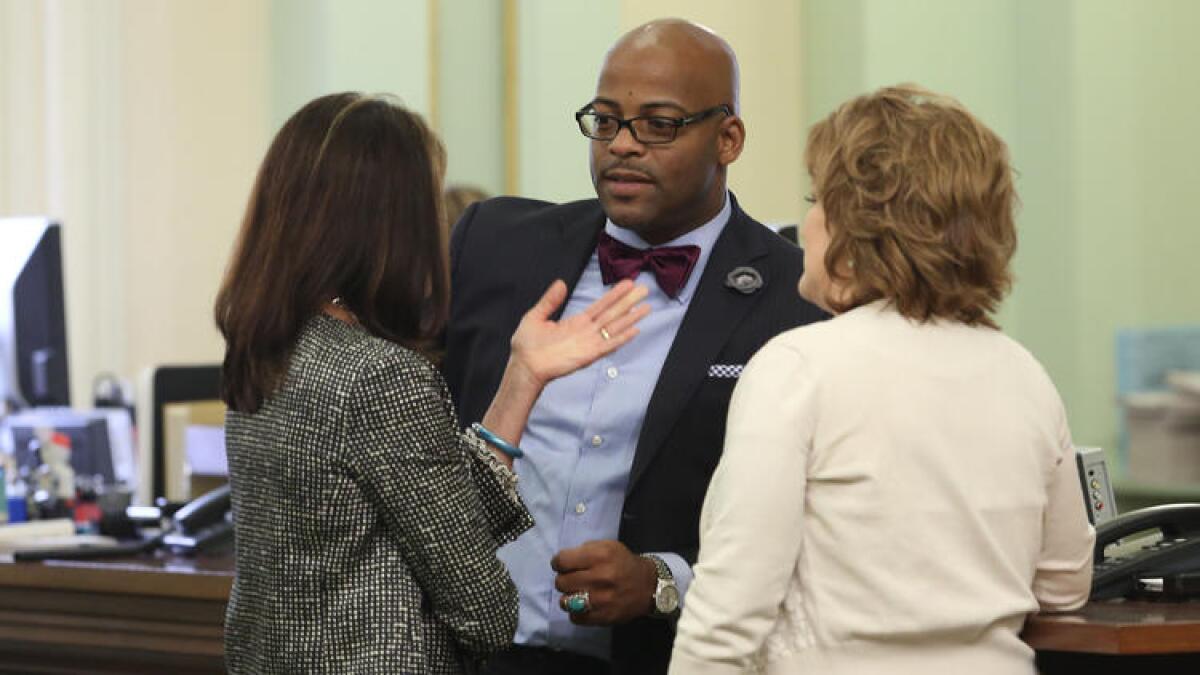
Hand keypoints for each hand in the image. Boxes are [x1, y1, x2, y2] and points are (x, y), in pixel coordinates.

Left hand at [508, 279, 649, 387]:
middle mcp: (586, 331)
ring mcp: (589, 343)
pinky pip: (609, 346)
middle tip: (644, 289)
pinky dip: (622, 338)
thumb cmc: (527, 345)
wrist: (524, 365)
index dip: (614, 294)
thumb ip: (550, 300)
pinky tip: (635, 330)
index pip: (600, 305)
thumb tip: (561, 282)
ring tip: (646, 307)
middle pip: (612, 313)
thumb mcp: (536, 316)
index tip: (628, 283)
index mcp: (576, 322)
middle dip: (628, 301)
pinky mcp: (588, 355)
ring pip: (614, 327)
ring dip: (631, 317)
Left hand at [551, 540, 656, 624]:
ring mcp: (602, 599)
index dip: (558, 563)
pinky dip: (576, 612)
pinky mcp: (603, 617)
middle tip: (574, 579)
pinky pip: (575, 617)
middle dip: (564, 579)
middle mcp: (600, 577)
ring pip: (565, 602)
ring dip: (568, 597)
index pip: (562, 561)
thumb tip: (562, 562)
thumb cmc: (623, 563)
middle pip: (561, 582)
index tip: (564, 565)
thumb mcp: (607, 546)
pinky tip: (584, 605)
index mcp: (600, 556)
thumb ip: (584, 550)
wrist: (648, 586)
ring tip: (577, 593)